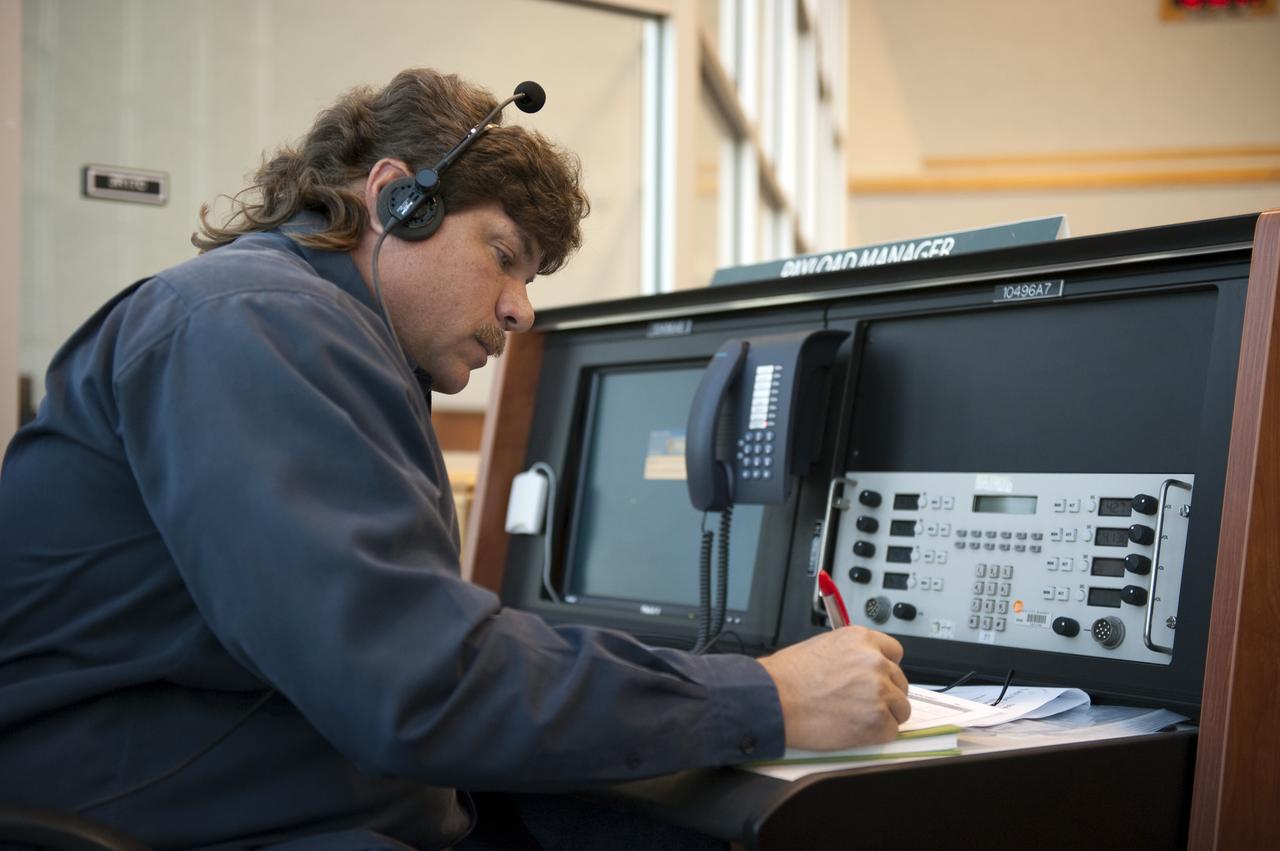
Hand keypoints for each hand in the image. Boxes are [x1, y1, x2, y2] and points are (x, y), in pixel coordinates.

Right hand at [756, 626, 909, 750]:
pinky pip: (891, 731)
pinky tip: (853, 729)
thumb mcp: (822, 647)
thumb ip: (851, 655)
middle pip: (900, 682)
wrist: (773, 700)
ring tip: (854, 717)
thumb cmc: (787, 677)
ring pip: (900, 708)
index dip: (885, 669)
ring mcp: (879, 691)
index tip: (877, 678)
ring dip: (883, 715)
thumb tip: (862, 668)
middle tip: (860, 703)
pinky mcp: (877, 720)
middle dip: (884, 694)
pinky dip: (875, 735)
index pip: (894, 653)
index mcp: (862, 640)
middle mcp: (875, 662)